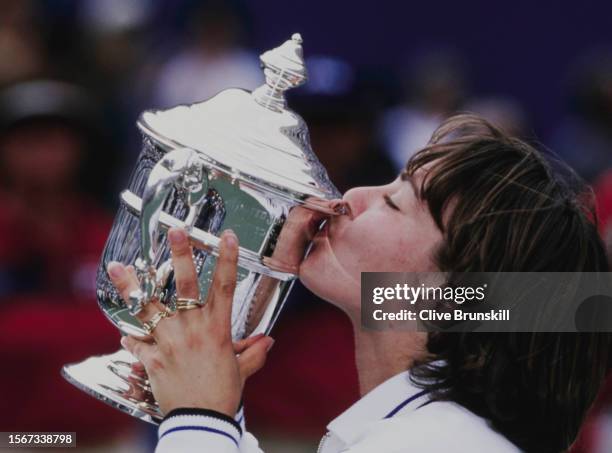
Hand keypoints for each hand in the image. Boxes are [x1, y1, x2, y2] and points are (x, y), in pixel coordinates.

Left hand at [107, 228, 273, 416]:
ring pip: (148, 308)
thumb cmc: (222, 394)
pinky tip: (124, 332)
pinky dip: (131, 337)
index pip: (225, 287)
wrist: (200, 422)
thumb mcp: (241, 370)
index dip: (227, 259)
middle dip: (180, 255)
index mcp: (217, 329)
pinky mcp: (151, 359)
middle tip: (174, 230)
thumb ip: (254, 352)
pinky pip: (136, 343)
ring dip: (131, 286)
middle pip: (185, 286)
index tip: (227, 236)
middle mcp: (192, 329)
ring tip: (117, 266)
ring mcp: (168, 342)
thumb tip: (268, 339)